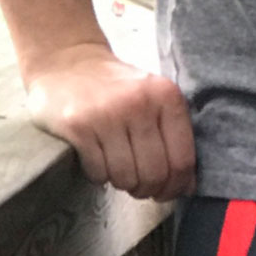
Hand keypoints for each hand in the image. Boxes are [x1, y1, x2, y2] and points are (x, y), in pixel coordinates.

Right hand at [24, 40, 196, 200]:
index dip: (176, 186)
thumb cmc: (116, 87)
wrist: (67, 63)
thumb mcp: (153, 98)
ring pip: (126, 177)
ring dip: (123, 183)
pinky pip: (98, 172)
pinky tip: (98, 161)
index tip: (168, 193)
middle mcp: (140, 104)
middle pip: (154, 173)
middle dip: (148, 190)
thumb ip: (173, 135)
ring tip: (118, 170)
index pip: (182, 159)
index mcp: (167, 96)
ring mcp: (108, 114)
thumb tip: (188, 186)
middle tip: (141, 188)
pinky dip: (100, 176)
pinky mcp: (78, 126)